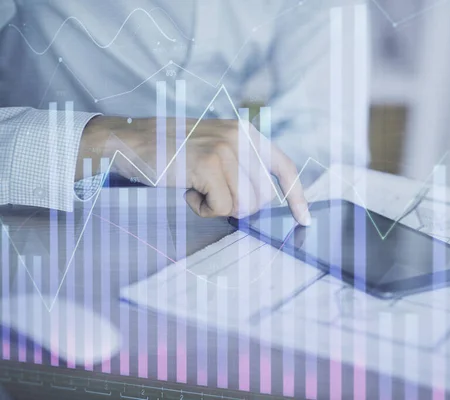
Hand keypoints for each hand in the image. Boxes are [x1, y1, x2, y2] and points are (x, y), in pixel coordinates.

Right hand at [78, 116, 310, 224]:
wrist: (131, 140)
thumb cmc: (173, 150)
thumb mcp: (215, 147)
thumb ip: (241, 164)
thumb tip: (262, 198)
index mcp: (247, 133)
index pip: (284, 166)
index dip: (297, 195)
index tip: (304, 218)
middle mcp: (241, 138)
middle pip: (263, 196)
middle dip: (239, 206)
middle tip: (212, 194)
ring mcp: (226, 150)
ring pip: (245, 204)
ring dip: (219, 207)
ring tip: (198, 188)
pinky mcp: (208, 165)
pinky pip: (222, 207)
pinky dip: (203, 208)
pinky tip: (188, 191)